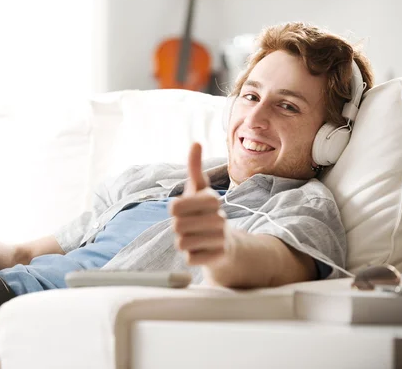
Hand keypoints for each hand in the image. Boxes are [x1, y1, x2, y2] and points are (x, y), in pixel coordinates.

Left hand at [169, 143, 235, 283]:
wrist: (226, 244)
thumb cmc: (205, 212)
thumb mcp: (199, 189)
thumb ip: (195, 168)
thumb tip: (196, 143)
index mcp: (212, 199)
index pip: (174, 206)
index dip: (174, 210)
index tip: (184, 209)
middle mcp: (219, 218)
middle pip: (176, 226)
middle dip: (178, 227)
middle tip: (190, 225)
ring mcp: (220, 239)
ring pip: (182, 243)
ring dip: (184, 242)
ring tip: (195, 237)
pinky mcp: (219, 257)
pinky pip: (190, 258)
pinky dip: (192, 256)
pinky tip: (202, 250)